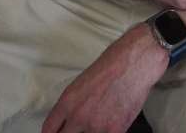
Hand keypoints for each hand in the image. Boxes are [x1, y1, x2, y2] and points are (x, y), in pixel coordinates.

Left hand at [42, 25, 166, 132]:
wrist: (137, 60)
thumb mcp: (85, 80)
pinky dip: (109, 131)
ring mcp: (96, 126)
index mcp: (68, 101)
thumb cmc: (114, 62)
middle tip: (79, 129)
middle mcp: (78, 116)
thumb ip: (75, 103)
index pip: (49, 130)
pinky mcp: (114, 130)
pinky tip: (114, 121)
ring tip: (103, 115)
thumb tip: (72, 119)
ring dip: (94, 130)